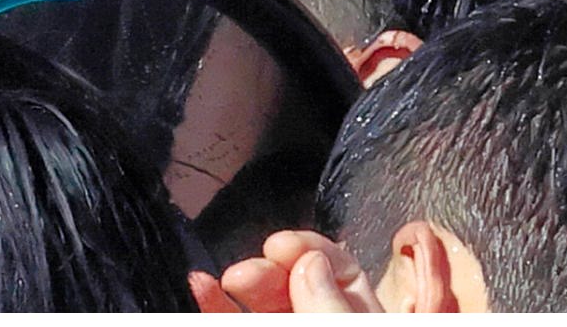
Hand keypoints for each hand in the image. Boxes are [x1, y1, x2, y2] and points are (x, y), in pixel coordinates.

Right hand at [197, 232, 383, 312]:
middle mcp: (327, 318)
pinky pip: (234, 322)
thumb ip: (332, 309)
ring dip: (241, 284)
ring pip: (265, 304)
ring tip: (227, 277)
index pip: (344, 271)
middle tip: (247, 270)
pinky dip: (215, 305)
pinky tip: (202, 286)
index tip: (282, 246)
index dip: (313, 251)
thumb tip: (311, 262)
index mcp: (364, 317)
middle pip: (298, 284)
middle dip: (272, 269)